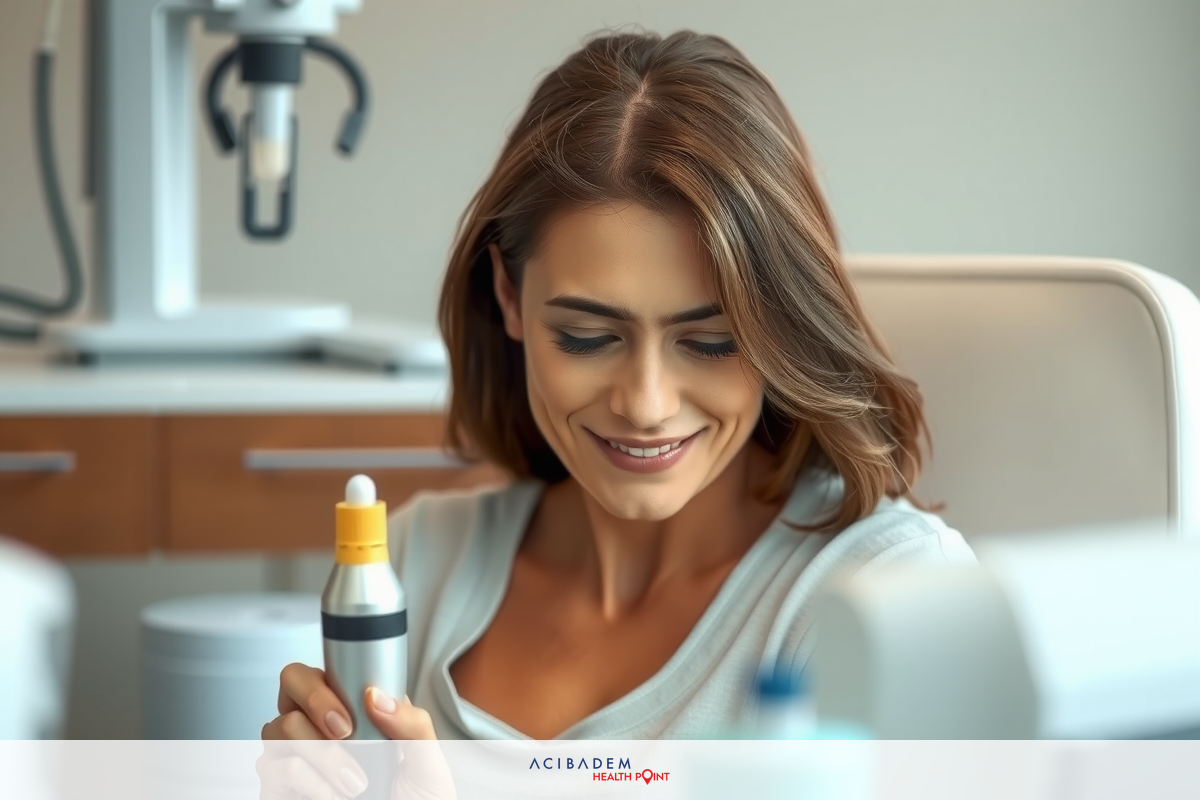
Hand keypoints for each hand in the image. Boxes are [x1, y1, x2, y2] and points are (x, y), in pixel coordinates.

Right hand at [258, 662, 454, 799]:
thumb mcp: (427, 764)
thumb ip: (412, 724)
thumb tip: (376, 695)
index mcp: (349, 710)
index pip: (320, 671)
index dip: (324, 683)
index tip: (351, 715)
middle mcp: (314, 727)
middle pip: (288, 686)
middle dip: (314, 704)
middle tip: (344, 734)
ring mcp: (291, 757)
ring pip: (278, 727)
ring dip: (322, 755)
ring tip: (353, 783)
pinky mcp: (276, 789)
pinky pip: (276, 769)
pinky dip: (311, 784)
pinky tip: (333, 796)